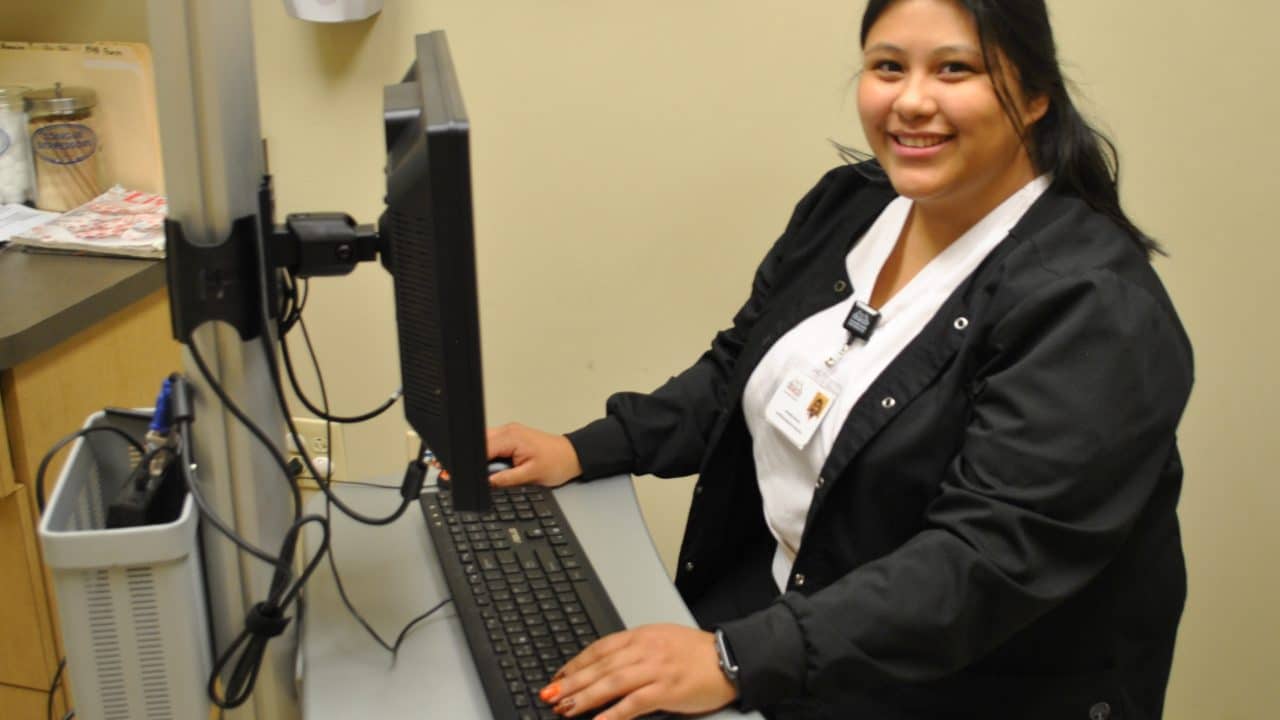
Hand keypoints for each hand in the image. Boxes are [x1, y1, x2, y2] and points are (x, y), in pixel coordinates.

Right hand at [485, 422, 582, 487]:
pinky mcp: (512, 437)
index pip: (482, 448)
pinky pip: (494, 445)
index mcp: (511, 437)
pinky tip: (504, 463)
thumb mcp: (530, 476)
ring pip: (486, 444)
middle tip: (492, 473)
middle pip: (480, 444)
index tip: (474, 475)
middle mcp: (508, 430)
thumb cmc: (557, 462)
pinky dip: (494, 455)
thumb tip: (487, 482)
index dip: (476, 464)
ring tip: (502, 468)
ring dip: (488, 458)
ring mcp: (510, 432)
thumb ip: (505, 479)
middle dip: (481, 461)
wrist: (572, 456)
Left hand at [538, 624, 736, 719]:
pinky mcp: (667, 689)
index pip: (600, 648)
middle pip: (600, 666)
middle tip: (550, 694)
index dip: (576, 663)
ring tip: (565, 708)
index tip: (559, 675)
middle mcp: (645, 649)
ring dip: (584, 697)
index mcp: (641, 635)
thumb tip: (605, 667)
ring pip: (612, 683)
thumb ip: (634, 651)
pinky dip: (612, 714)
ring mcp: (656, 669)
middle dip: (572, 681)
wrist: (729, 658)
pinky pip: (633, 703)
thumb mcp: (661, 641)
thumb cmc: (696, 653)